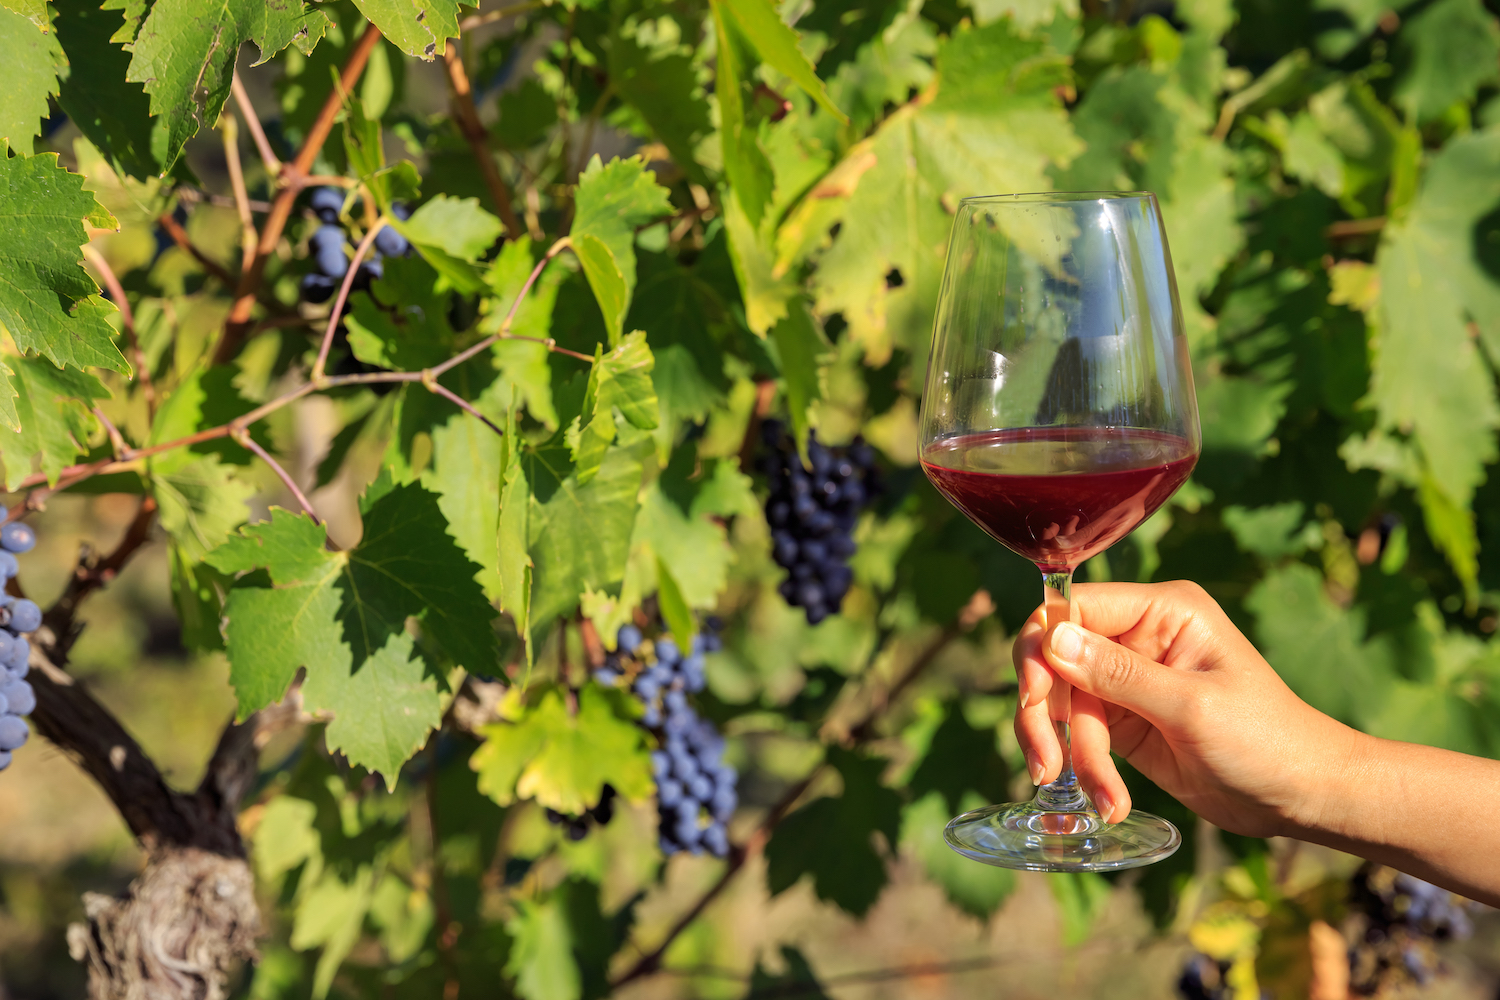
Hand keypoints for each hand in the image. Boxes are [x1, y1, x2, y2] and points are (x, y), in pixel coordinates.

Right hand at [1012, 580, 1360, 837]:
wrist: (1303, 795)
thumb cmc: (1266, 738)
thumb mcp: (1191, 706)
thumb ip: (1118, 673)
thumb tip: (1050, 638)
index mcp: (1161, 611)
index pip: (1073, 607)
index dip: (1043, 646)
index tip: (1034, 697)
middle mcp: (1138, 636)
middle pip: (1055, 657)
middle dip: (1046, 712)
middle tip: (1046, 762)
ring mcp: (1127, 679)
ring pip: (1061, 703)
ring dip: (1070, 752)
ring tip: (1099, 798)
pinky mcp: (1124, 720)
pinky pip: (1079, 735)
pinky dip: (1086, 768)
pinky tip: (1108, 800)